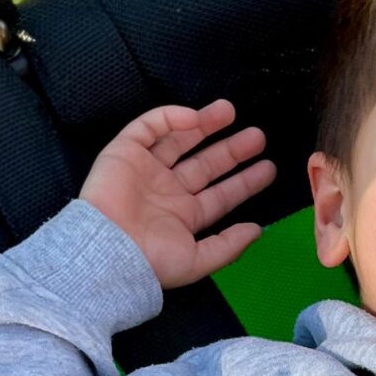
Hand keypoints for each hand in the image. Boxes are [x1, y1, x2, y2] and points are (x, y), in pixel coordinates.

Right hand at [79, 100, 275, 289]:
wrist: (107, 251)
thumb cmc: (149, 263)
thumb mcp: (197, 260)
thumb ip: (228, 247)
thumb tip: (257, 231)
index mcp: (183, 217)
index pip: (220, 195)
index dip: (244, 182)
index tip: (268, 169)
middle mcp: (167, 192)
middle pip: (205, 165)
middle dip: (231, 150)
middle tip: (257, 137)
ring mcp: (146, 171)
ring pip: (180, 140)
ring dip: (205, 125)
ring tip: (229, 112)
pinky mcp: (125, 152)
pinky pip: (149, 127)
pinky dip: (170, 118)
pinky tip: (194, 118)